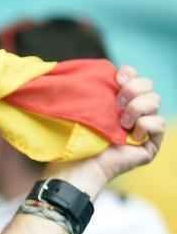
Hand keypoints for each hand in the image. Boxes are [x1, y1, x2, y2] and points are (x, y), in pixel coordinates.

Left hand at [45, 65, 164, 194]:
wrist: (77, 165)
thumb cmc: (74, 138)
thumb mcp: (81, 106)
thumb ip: (90, 88)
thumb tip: (89, 69)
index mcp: (115, 101)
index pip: (133, 77)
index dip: (129, 74)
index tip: (117, 78)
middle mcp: (132, 112)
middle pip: (148, 85)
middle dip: (133, 89)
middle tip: (116, 103)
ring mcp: (143, 128)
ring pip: (156, 101)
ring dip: (136, 108)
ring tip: (120, 123)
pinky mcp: (150, 144)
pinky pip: (159, 123)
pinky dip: (145, 126)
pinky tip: (130, 136)